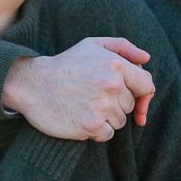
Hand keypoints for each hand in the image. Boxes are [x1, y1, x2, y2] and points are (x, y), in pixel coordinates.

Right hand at [2, 40, 154, 141]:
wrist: (34, 84)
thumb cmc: (65, 64)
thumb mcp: (92, 45)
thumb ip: (123, 47)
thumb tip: (146, 59)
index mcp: (115, 64)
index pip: (146, 85)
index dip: (142, 94)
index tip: (133, 99)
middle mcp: (112, 85)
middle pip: (130, 105)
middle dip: (116, 104)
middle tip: (93, 96)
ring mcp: (102, 106)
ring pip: (120, 122)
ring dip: (106, 118)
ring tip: (84, 106)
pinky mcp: (91, 125)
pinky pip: (107, 135)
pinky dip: (97, 131)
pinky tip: (81, 118)